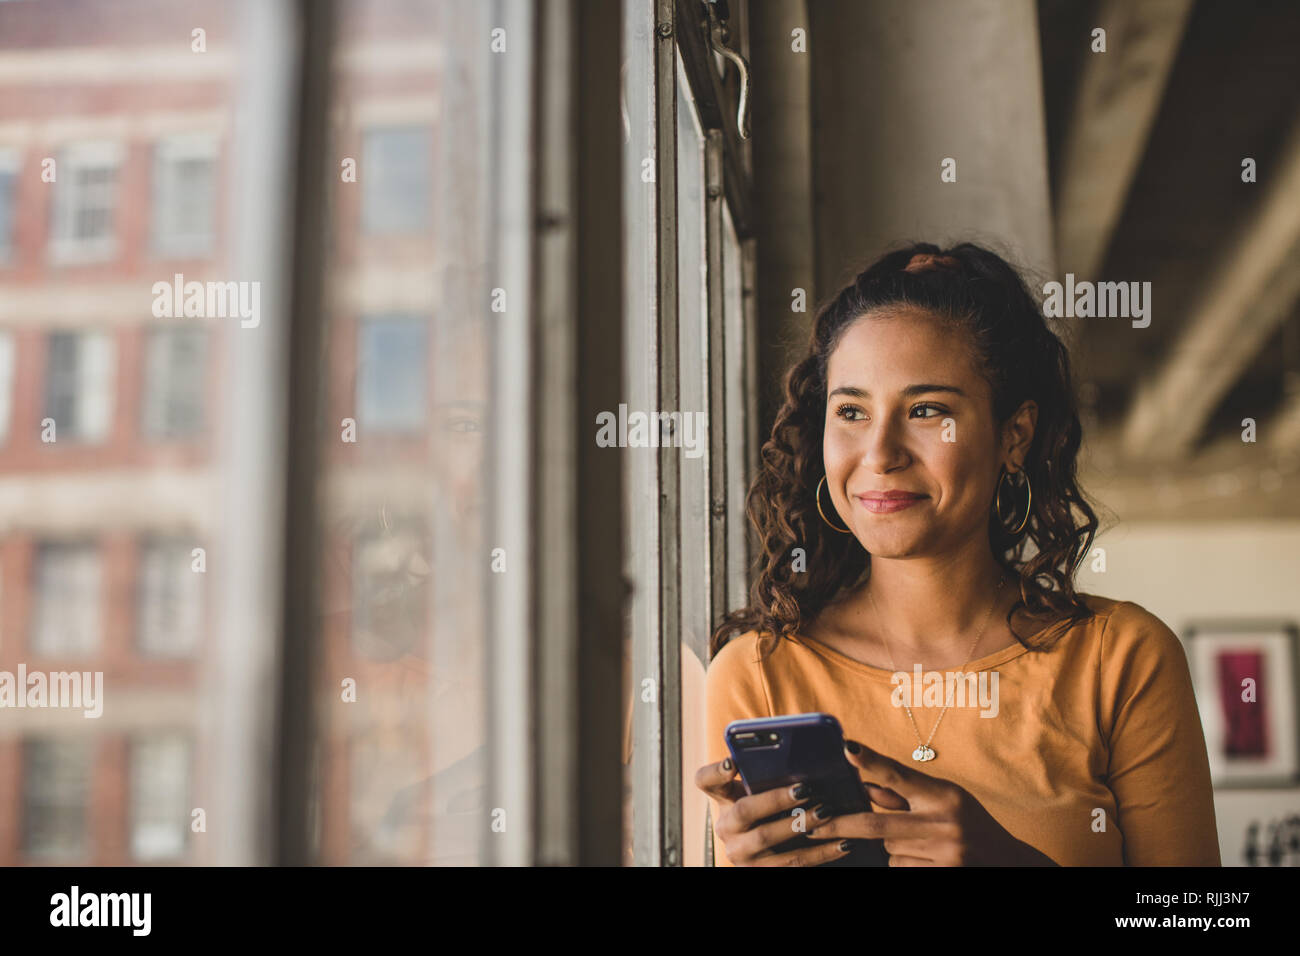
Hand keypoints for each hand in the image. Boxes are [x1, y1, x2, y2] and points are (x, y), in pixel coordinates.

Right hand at [695, 758, 853, 865]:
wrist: (768, 850)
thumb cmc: (771, 807)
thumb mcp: (761, 790)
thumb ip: (768, 772)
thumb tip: (802, 752)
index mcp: (722, 799)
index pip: (706, 780)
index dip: (717, 771)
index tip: (733, 762)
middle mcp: (725, 827)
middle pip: (744, 811)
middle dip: (776, 800)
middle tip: (805, 789)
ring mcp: (741, 854)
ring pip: (767, 841)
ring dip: (800, 826)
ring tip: (827, 813)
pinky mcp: (760, 872)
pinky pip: (792, 864)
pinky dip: (820, 853)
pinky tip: (843, 842)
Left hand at [806, 739, 1057, 866]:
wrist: (1009, 863)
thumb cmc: (972, 824)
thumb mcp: (946, 800)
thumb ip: (906, 794)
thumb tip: (864, 784)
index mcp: (946, 796)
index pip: (901, 775)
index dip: (872, 762)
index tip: (848, 749)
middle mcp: (944, 824)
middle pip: (875, 823)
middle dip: (841, 823)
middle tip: (813, 823)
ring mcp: (943, 854)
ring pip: (887, 850)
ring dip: (891, 847)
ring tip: (921, 844)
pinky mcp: (941, 875)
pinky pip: (900, 868)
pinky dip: (903, 864)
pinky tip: (926, 859)